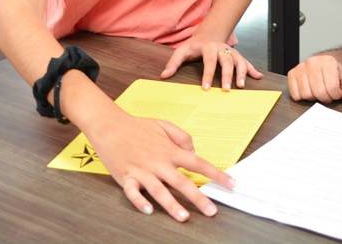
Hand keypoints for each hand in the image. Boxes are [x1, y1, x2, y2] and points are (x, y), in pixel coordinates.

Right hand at [86, 106, 234, 221]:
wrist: (109, 125)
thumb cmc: (137, 126)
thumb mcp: (164, 125)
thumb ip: (182, 137)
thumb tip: (194, 152)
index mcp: (169, 151)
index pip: (198, 163)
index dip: (217, 174)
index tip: (231, 185)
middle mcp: (158, 162)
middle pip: (181, 182)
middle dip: (198, 198)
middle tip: (211, 211)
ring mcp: (142, 171)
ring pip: (159, 190)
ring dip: (172, 205)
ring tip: (183, 217)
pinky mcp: (126, 177)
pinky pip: (133, 193)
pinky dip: (140, 201)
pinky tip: (149, 210)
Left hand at [160, 35, 262, 89]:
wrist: (209, 33)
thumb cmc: (194, 45)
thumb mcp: (182, 50)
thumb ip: (173, 62)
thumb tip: (164, 76)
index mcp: (208, 47)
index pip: (209, 61)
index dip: (208, 74)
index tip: (206, 88)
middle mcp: (222, 48)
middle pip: (226, 61)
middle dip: (227, 75)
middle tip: (226, 89)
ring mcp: (230, 51)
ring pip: (239, 60)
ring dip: (242, 72)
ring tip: (241, 86)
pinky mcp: (236, 56)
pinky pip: (246, 62)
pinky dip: (253, 69)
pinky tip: (258, 77)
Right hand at [286, 54, 341, 111]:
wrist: (325, 62)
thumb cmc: (334, 72)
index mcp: (328, 62)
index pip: (332, 88)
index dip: (336, 95)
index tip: (337, 92)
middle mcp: (313, 62)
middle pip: (318, 93)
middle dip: (325, 98)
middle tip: (328, 93)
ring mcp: (301, 67)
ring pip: (306, 95)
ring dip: (314, 97)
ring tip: (318, 91)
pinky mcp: (292, 74)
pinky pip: (295, 94)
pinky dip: (302, 97)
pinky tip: (309, 90)